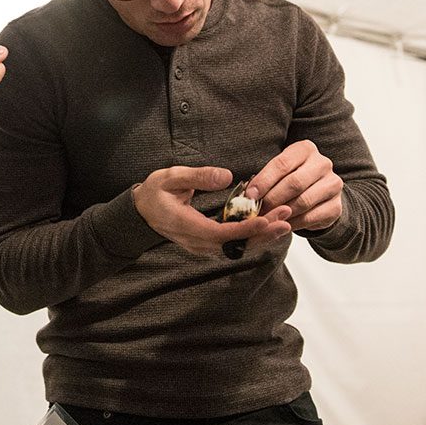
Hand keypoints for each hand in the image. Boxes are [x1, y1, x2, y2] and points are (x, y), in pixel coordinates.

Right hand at [131, 166, 291, 255]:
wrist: (140, 213)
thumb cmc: (154, 193)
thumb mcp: (170, 177)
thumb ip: (198, 176)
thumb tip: (227, 176)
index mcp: (187, 226)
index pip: (222, 233)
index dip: (245, 229)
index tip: (266, 220)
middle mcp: (196, 242)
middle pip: (235, 245)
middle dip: (262, 234)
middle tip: (285, 220)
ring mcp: (202, 246)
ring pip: (236, 248)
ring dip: (260, 237)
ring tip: (283, 222)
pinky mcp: (207, 244)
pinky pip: (232, 244)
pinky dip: (251, 236)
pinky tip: (267, 225)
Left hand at [247, 140, 343, 232]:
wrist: (320, 194)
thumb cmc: (292, 179)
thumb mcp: (280, 172)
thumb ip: (266, 179)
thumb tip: (248, 195)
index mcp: (305, 149)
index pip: (282, 163)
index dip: (264, 181)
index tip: (250, 195)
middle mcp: (322, 163)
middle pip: (294, 183)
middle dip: (272, 199)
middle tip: (257, 211)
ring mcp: (333, 184)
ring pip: (303, 201)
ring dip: (282, 213)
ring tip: (267, 219)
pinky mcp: (336, 206)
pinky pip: (311, 217)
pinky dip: (293, 223)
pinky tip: (282, 225)